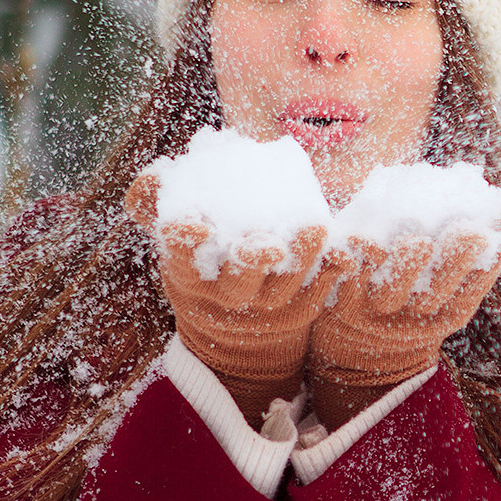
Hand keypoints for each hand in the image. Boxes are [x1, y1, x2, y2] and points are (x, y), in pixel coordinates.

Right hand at [127, 173, 346, 424]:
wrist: (236, 327)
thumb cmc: (201, 264)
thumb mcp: (175, 238)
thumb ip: (158, 204)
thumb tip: (157, 173)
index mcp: (191, 277)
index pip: (183, 260)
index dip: (185, 244)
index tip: (195, 225)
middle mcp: (228, 296)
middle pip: (239, 284)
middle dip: (252, 265)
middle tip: (267, 244)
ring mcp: (267, 306)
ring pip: (286, 286)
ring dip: (301, 259)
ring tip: (315, 230)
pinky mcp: (300, 309)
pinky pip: (319, 292)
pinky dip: (331, 273)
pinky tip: (343, 252)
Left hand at [305, 219, 500, 428]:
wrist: (357, 345)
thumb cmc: (413, 298)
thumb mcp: (449, 288)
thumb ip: (474, 257)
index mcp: (446, 309)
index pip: (473, 285)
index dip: (491, 259)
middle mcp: (414, 314)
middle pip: (437, 293)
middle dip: (456, 263)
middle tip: (473, 233)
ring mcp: (375, 310)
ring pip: (392, 292)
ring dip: (406, 267)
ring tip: (419, 242)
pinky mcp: (339, 303)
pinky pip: (342, 285)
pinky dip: (347, 264)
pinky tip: (356, 238)